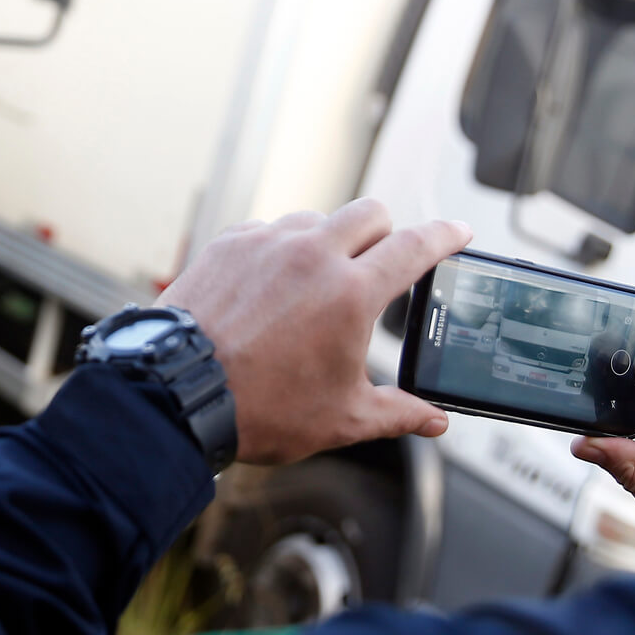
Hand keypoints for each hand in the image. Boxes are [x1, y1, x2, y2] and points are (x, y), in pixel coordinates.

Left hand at [155, 199, 471, 464]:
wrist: (175, 397)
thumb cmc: (260, 410)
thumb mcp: (342, 419)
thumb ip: (398, 413)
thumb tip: (434, 421)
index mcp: (352, 294)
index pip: (416, 246)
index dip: (446, 236)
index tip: (459, 233)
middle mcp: (313, 255)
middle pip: (372, 213)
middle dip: (387, 233)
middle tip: (383, 266)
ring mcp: (268, 243)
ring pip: (319, 220)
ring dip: (331, 242)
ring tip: (320, 285)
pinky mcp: (230, 244)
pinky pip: (271, 231)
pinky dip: (283, 250)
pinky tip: (275, 287)